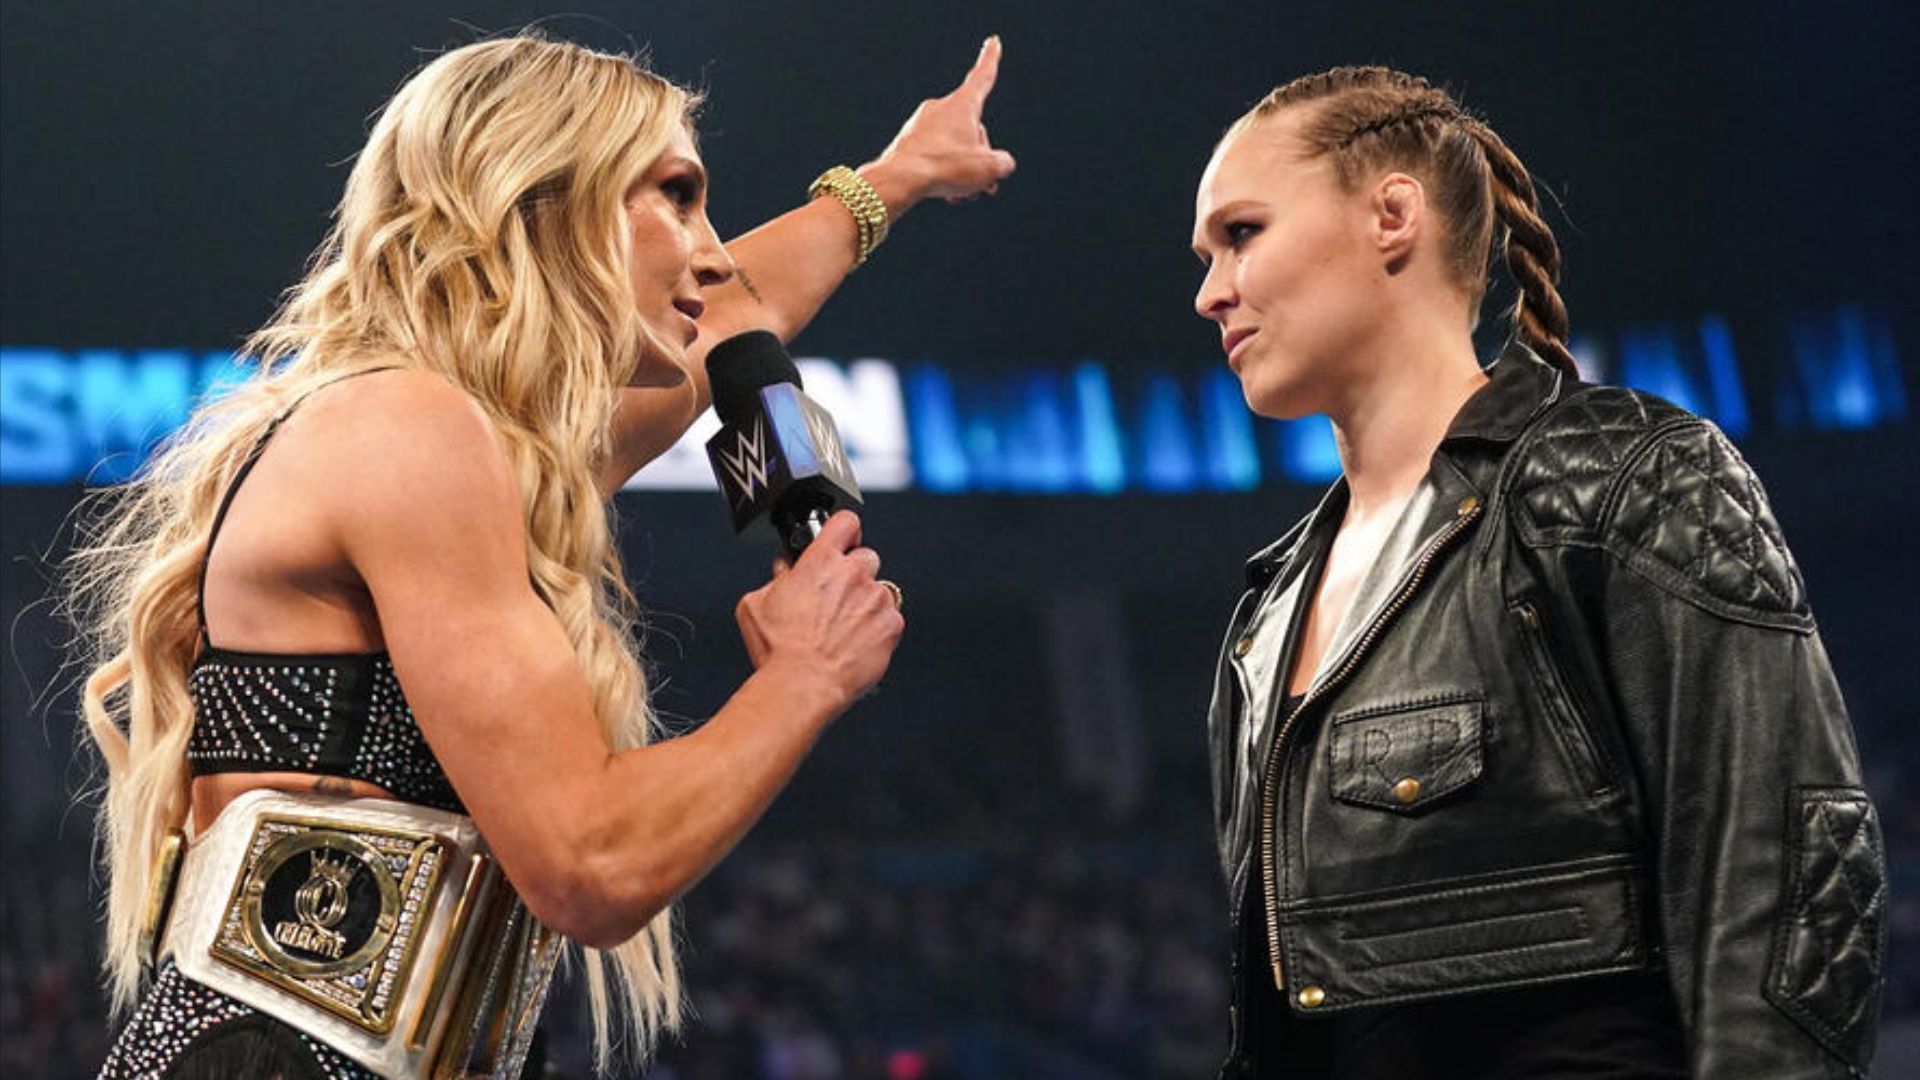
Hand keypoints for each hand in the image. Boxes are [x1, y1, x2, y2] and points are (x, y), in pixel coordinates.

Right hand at [734, 511, 904, 709]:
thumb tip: (783, 570)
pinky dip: (878, 627)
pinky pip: (891, 617)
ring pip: (880, 589)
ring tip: (845, 627)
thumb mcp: (756, 604)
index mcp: (820, 562)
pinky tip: (857, 642)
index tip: (841, 540)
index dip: (843, 530)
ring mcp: (875, 598)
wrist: (803, 683)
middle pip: (866, 556)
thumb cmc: (779, 650)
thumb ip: (775, 579)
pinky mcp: (891, 624)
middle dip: (854, 573)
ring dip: (866, 602)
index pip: (845, 522)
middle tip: (838, 597)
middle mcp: (852, 574)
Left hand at [863, 36, 1016, 209]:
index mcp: (962, 105)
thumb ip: (1003, 162)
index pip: (982, 77)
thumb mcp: (989, 168)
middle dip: (981, 157)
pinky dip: (944, 173)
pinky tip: (946, 194)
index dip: (991, 59)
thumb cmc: (944, 168)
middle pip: (972, 130)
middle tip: (983, 184)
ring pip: (954, 147)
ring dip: (963, 171)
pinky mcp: (908, 142)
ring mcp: (921, 125)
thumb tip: (997, 164)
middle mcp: (940, 108)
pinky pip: (935, 156)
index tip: (993, 41)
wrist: (899, 180)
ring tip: (963, 193)